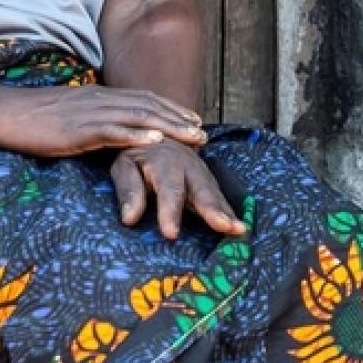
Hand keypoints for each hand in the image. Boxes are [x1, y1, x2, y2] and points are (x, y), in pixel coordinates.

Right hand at [0, 84, 208, 157]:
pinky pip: (112, 131)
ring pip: (139, 117)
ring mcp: (90, 113)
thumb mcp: (70, 114)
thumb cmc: (33, 117)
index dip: (171, 108)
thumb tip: (110, 129)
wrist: (3, 111)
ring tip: (193, 137)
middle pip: (150, 106)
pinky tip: (155, 141)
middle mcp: (101, 99)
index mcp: (100, 95)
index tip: (194, 120)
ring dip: (170, 127)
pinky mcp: (77, 129)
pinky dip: (136, 135)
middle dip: (180, 119)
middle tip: (204, 133)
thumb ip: (92, 118)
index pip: (144, 99)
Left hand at [111, 138, 247, 238]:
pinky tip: (238, 227)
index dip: (170, 212)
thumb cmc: (136, 153)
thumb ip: (129, 190)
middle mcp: (189, 167)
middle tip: (225, 227)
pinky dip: (229, 211)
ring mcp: (201, 172)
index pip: (169, 190)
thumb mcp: (124, 166)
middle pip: (202, 190)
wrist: (157, 129)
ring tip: (239, 229)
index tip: (171, 234)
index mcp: (165, 163)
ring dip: (227, 212)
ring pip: (215, 193)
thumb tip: (130, 218)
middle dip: (213, 209)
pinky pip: (219, 196)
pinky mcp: (208, 179)